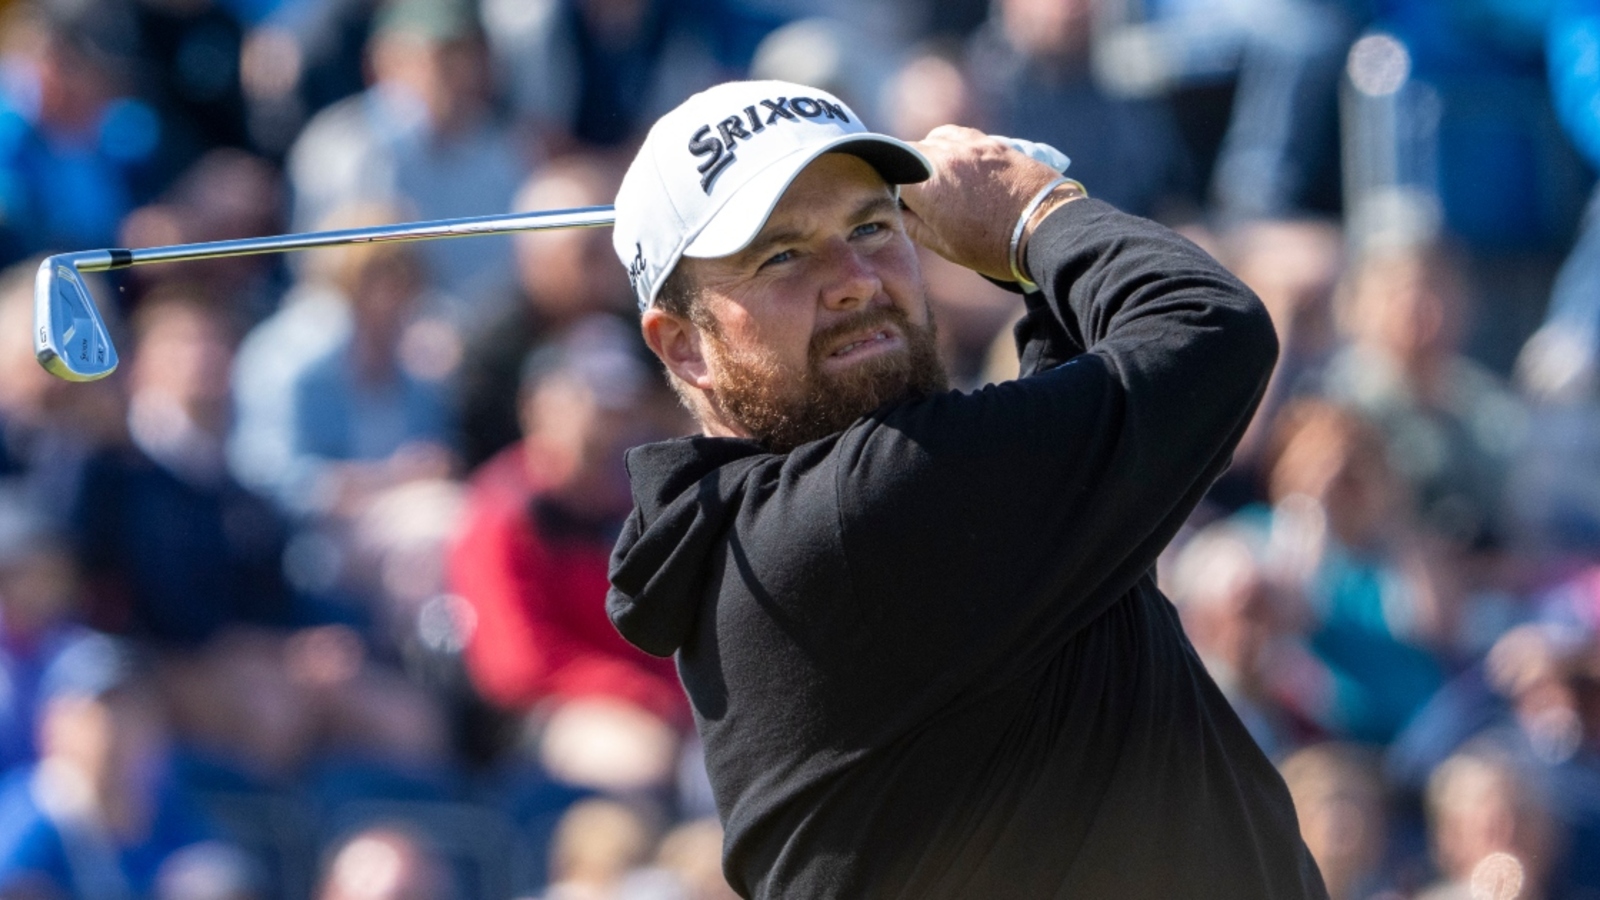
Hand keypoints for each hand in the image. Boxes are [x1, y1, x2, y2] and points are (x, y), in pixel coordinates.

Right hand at [899, 126, 1066, 280]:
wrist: (1048, 228)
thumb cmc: (994, 245)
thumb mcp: (945, 246)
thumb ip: (913, 224)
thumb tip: (898, 211)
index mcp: (927, 182)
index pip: (888, 168)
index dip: (885, 183)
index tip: (893, 199)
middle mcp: (945, 154)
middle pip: (909, 151)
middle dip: (906, 169)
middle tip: (917, 195)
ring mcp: (971, 144)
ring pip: (935, 139)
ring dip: (930, 155)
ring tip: (941, 181)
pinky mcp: (993, 142)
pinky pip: (962, 137)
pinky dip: (954, 149)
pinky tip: (963, 168)